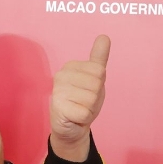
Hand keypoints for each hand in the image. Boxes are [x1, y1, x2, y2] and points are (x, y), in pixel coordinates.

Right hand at [49, 34, 109, 161]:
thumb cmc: (83, 101)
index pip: (100, 71)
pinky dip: (84, 118)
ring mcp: (57, 91)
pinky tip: (75, 117)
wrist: (71, 127)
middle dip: (95, 98)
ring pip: (91, 99)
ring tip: (79, 109)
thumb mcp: (95, 79)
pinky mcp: (58, 107)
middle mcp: (61, 75)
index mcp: (70, 66)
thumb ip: (98, 58)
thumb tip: (104, 36)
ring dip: (89, 108)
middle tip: (84, 102)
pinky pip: (85, 112)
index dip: (99, 85)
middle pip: (96, 84)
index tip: (88, 91)